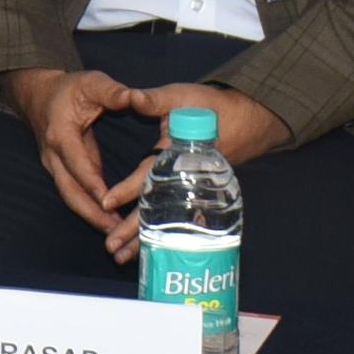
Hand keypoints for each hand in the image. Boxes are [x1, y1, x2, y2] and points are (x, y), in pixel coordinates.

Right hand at [1, 67, 137, 244]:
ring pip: (70, 197)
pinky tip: (109, 220)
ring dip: (91, 216)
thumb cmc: (68, 88)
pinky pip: (74, 193)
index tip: (110, 201)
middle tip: (116, 230)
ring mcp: (53, 165)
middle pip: (69, 191)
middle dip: (92, 212)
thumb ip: (112, 91)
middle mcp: (52, 155)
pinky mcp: (60, 171)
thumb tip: (133, 97)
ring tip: (115, 233)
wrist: (38, 94)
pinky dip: (90, 208)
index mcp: (60, 134)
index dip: (92, 183)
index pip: (77, 163)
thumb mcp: (91, 83)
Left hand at [98, 82, 288, 261]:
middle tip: (111, 248)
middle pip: (157, 207)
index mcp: (179, 153)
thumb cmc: (210, 106)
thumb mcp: (182, 96)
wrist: (247, 118)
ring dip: (143, 236)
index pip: (150, 174)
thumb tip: (130, 96)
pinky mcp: (194, 192)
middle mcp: (186, 177)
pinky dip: (160, 232)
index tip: (107, 202)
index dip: (130, 189)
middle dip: (133, 229)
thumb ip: (154, 100)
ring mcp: (192, 188)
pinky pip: (175, 216)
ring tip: (120, 257)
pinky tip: (145, 248)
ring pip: (165, 217)